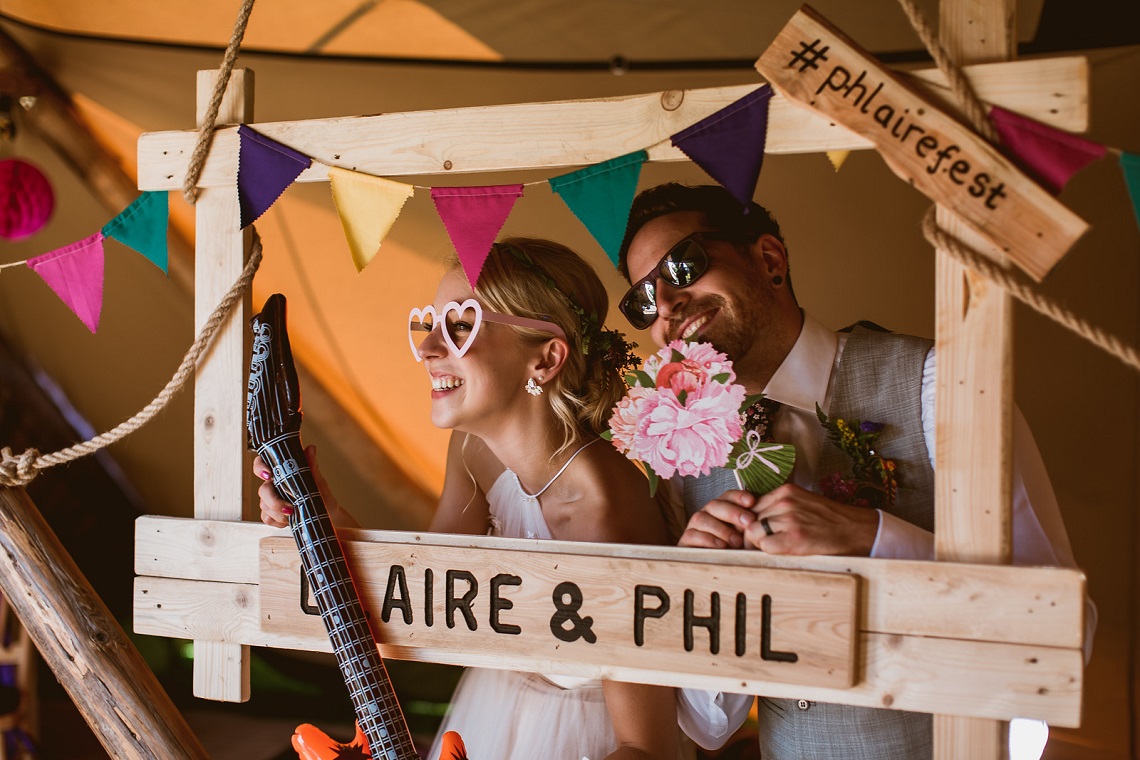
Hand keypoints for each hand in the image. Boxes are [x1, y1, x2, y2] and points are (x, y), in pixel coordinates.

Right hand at [254, 445, 342, 527]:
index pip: (262, 464)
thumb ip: (311, 465)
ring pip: (264, 506)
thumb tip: (310, 449)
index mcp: (282, 473)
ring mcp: (272, 500)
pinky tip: (288, 520)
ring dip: (278, 513)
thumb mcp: (319, 481)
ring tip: (294, 514)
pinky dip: (278, 521)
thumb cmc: (322, 496)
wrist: (328, 514)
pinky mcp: (274, 514)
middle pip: (262, 490)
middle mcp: (274, 485)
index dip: (260, 468)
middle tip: (289, 508)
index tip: (268, 475)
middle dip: (274, 501)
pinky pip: (267, 518)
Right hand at [677, 490, 759, 548]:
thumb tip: (767, 517)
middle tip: (748, 522)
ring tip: (736, 542)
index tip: (752, 501)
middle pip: (715, 504)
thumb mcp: (746, 537)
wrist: (712, 568)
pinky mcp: (685, 541)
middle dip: (733, 512)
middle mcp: (706, 513)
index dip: (739, 497)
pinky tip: (721, 546)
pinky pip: (693, 535)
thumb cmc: (734, 550)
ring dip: (721, 529)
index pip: (728, 496)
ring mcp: (694, 526)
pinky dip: (708, 539)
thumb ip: (752, 526)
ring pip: (702, 518)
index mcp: (721, 508)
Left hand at [745, 483, 878, 555]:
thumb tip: (754, 519)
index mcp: (785, 491)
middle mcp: (784, 502)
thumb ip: (779, 506)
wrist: (855, 529)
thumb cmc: (829, 519)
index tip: (753, 531)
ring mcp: (788, 519)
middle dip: (751, 534)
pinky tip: (780, 552)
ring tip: (771, 549)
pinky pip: (765, 546)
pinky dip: (768, 551)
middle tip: (758, 545)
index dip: (750, 521)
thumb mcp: (801, 502)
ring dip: (758, 544)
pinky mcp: (794, 538)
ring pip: (753, 532)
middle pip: (749, 519)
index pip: (751, 505)